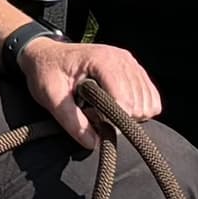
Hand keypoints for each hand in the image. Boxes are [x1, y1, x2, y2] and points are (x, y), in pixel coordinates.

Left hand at [20, 32, 161, 147]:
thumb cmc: (46, 72)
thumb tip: (94, 143)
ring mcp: (131, 64)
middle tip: (94, 115)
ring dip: (130, 116)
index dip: (112, 120)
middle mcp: (122, 59)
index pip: (125, 100)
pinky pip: (152, 100)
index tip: (94, 121)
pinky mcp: (135, 71)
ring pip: (149, 104)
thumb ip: (71, 121)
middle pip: (139, 105)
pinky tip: (117, 108)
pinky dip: (140, 110)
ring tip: (104, 110)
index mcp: (102, 60)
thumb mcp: (50, 96)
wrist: (45, 55)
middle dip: (120, 119)